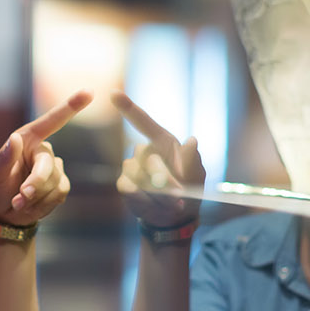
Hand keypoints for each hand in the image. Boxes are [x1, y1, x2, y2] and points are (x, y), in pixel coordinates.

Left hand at [0, 88, 92, 225]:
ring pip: (54, 183)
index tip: (90, 92)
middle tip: (20, 198)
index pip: (51, 121)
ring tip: (17, 203)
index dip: (71, 106)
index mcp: (27, 139)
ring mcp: (54, 168)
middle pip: (48, 166)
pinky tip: (30, 206)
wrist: (3, 213)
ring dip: (35, 197)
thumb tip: (15, 138)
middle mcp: (42, 150)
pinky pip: (59, 193)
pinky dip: (43, 204)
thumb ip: (4, 158)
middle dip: (35, 184)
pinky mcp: (60, 184)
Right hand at [112, 90, 205, 226]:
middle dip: (164, 179)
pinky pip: (130, 188)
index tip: (113, 94)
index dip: (128, 107)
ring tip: (172, 203)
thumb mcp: (196, 175)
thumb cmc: (189, 190)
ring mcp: (132, 168)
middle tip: (178, 194)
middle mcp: (145, 151)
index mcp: (163, 142)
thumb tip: (192, 141)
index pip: (143, 121)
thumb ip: (192, 160)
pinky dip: (145, 200)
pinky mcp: (125, 184)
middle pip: (147, 158)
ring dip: (158, 193)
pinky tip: (155, 206)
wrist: (175, 217)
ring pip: (138, 175)